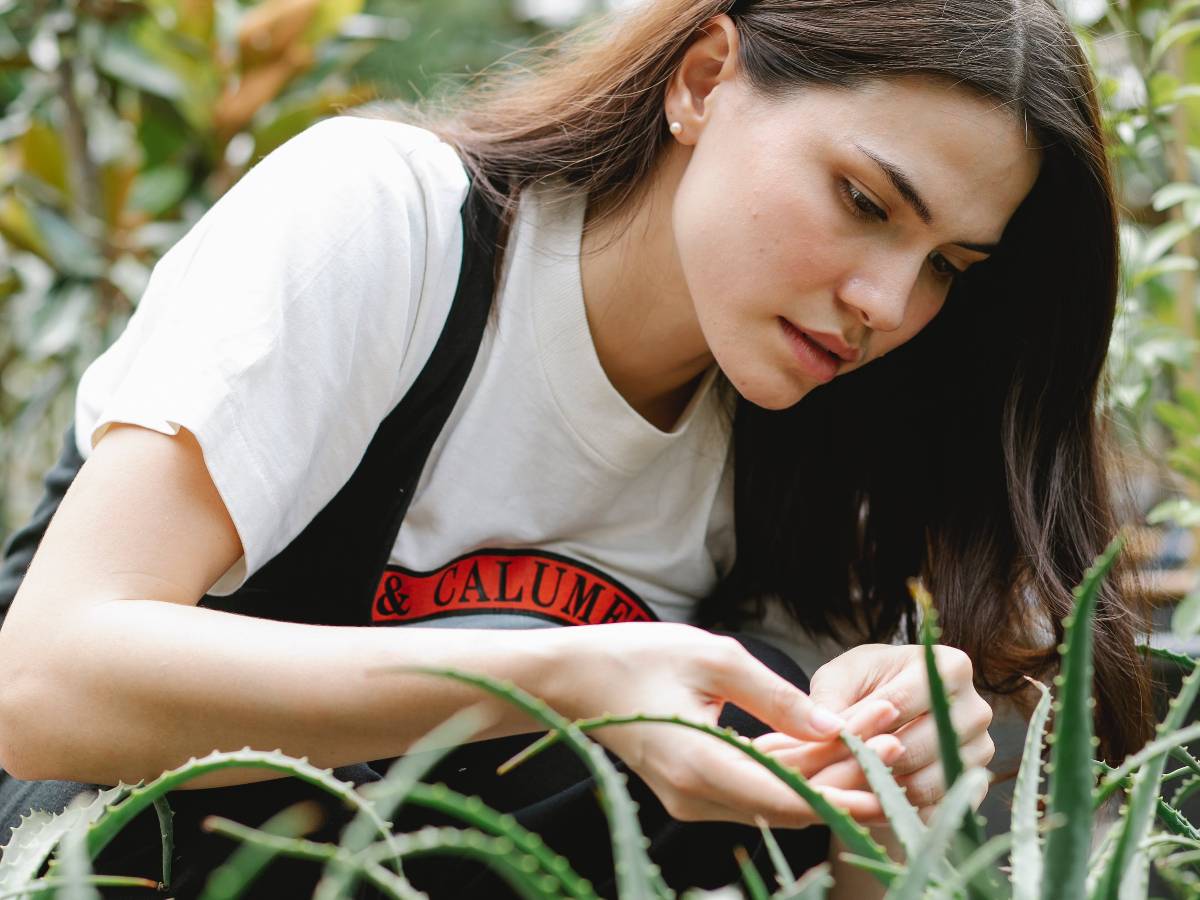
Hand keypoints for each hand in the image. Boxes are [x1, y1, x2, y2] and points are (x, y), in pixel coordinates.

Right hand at [548, 623, 903, 827]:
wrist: (571, 677)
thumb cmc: (634, 656)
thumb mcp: (712, 658)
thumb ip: (775, 696)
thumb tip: (833, 724)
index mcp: (700, 766)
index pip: (790, 798)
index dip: (845, 793)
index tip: (890, 777)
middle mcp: (698, 794)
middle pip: (790, 800)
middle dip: (846, 772)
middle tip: (895, 738)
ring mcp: (693, 794)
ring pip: (775, 792)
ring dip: (824, 767)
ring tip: (876, 733)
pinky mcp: (692, 783)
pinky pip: (753, 780)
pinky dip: (792, 764)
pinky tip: (831, 741)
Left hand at [749, 644, 994, 821]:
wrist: (891, 710)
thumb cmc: (864, 685)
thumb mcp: (840, 680)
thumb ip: (830, 701)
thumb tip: (829, 730)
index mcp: (950, 666)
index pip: (899, 703)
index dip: (859, 725)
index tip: (828, 740)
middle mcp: (977, 708)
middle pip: (917, 746)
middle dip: (870, 761)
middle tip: (833, 772)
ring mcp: (981, 749)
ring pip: (928, 782)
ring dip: (883, 790)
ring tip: (848, 788)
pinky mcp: (976, 785)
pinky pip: (937, 809)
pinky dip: (902, 810)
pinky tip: (871, 803)